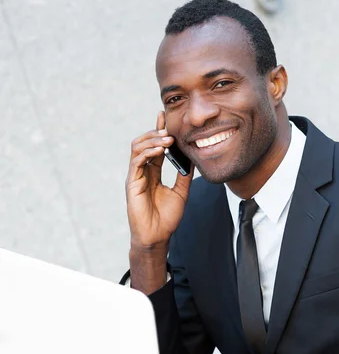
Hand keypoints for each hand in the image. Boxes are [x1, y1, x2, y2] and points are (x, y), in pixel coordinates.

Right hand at [126, 111, 192, 249]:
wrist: (157, 236)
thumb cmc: (167, 218)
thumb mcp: (181, 192)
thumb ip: (184, 175)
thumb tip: (192, 158)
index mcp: (153, 172)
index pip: (155, 147)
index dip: (159, 131)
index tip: (165, 117)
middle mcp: (142, 172)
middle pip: (144, 143)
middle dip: (156, 132)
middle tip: (169, 128)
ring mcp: (135, 176)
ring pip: (137, 148)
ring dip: (152, 140)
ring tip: (167, 139)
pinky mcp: (131, 183)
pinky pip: (136, 161)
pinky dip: (147, 152)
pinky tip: (160, 150)